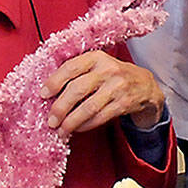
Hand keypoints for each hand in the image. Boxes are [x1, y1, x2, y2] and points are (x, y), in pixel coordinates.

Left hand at [39, 51, 165, 134]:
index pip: (71, 67)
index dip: (54, 82)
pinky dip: (85, 125)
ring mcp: (117, 87)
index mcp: (96, 57)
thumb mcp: (98, 65)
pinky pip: (100, 117)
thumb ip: (77, 73)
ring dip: (71, 122)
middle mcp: (108, 70)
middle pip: (77, 89)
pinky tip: (77, 129)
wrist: (145, 85)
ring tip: (61, 130)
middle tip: (50, 120)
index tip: (42, 94)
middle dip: (60, 107)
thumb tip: (49, 92)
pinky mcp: (124, 103)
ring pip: (88, 107)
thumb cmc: (112, 75)